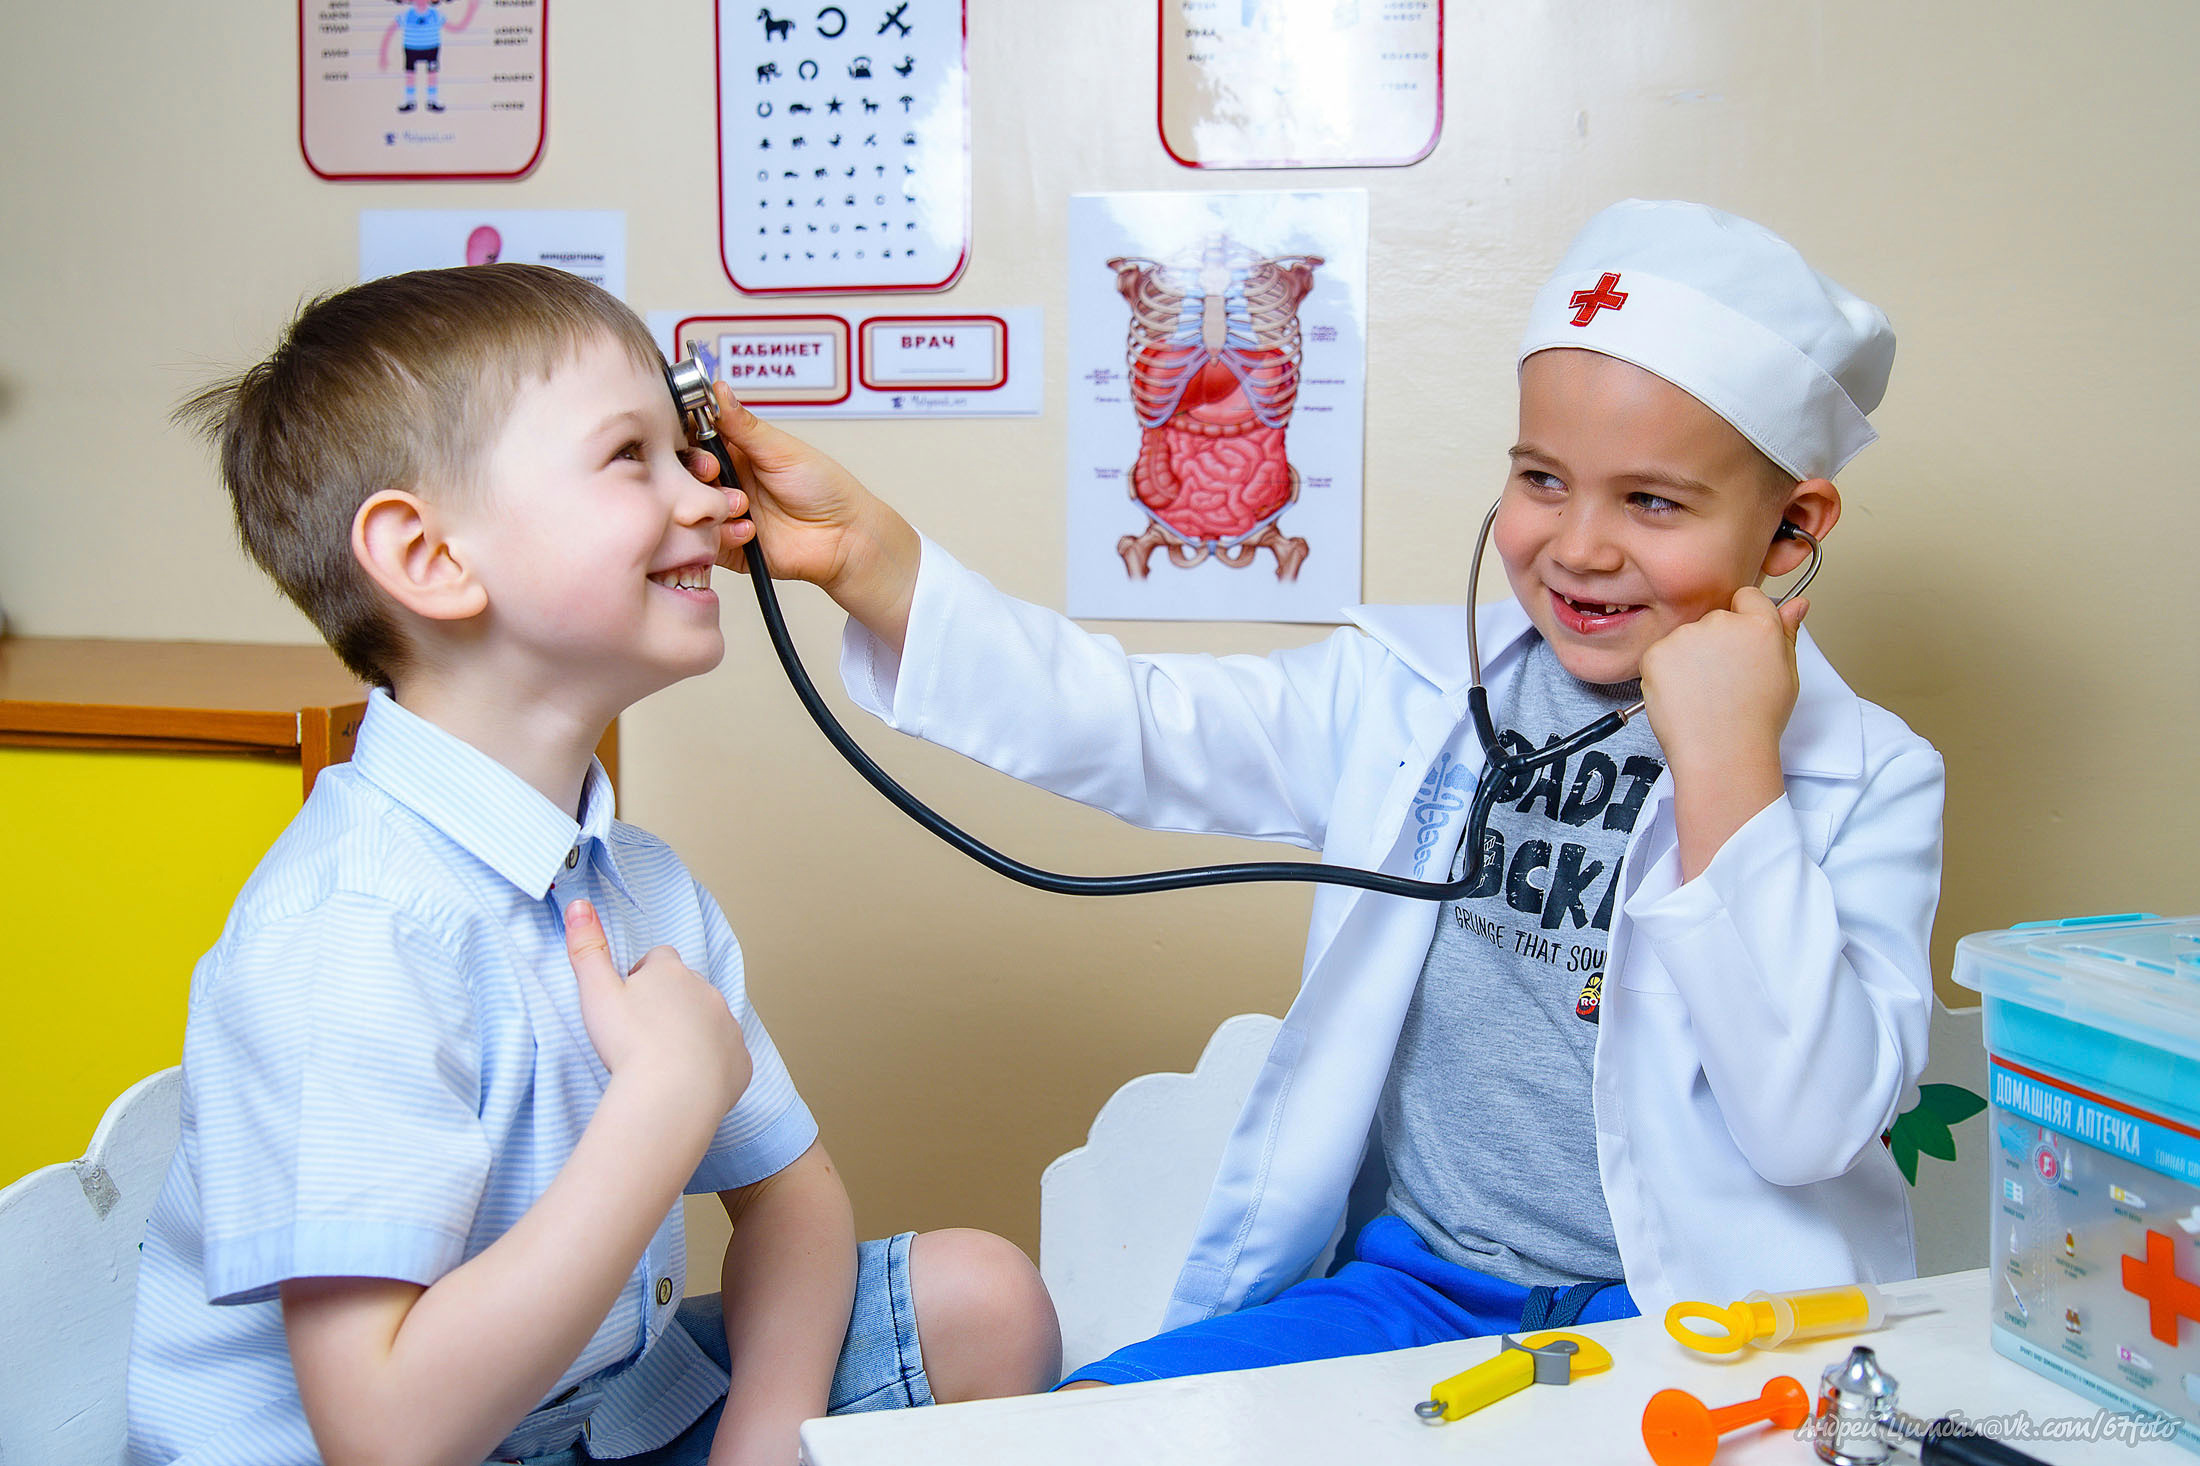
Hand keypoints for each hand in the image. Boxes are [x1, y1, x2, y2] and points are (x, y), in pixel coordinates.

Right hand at [565, 899, 751, 1121]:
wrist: (671, 1095)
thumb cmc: (630, 1043)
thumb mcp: (597, 992)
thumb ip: (587, 948)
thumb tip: (578, 905)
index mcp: (672, 972)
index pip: (659, 958)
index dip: (642, 975)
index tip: (629, 999)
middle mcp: (707, 992)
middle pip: (687, 988)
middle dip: (669, 1003)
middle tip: (643, 1033)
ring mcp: (728, 1026)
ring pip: (710, 1020)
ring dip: (692, 1031)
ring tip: (665, 1059)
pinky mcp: (740, 1060)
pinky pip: (726, 1055)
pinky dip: (712, 1063)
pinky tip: (688, 1080)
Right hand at [681, 383, 898, 587]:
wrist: (845, 536)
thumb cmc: (824, 488)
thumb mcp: (781, 449)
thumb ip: (743, 424)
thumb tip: (717, 388)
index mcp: (736, 452)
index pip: (693, 439)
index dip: (687, 438)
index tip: (695, 437)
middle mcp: (726, 482)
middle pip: (684, 474)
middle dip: (696, 471)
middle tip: (714, 471)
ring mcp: (725, 515)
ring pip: (691, 508)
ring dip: (713, 505)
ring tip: (744, 506)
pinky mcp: (728, 547)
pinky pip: (706, 541)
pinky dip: (724, 534)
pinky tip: (750, 531)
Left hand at [1638, 586, 1806, 778]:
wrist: (1722, 753)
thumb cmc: (1755, 722)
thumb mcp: (1786, 675)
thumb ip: (1786, 633)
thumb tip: (1796, 605)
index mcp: (1759, 624)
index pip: (1747, 597)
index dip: (1744, 623)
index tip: (1741, 648)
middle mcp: (1722, 623)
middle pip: (1714, 619)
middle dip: (1716, 643)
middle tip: (1723, 681)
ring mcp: (1686, 636)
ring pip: (1685, 638)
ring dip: (1690, 658)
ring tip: (1704, 693)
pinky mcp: (1657, 653)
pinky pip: (1660, 655)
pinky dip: (1666, 673)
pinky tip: (1684, 696)